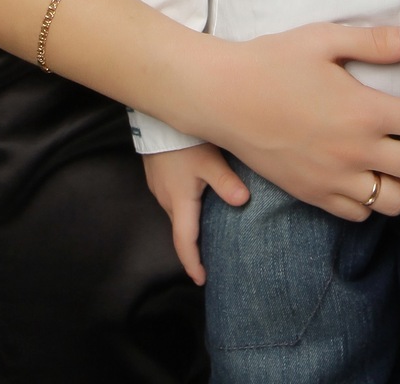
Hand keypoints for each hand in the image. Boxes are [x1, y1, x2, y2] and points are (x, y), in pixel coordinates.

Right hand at [142, 144, 248, 284]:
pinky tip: (197, 199)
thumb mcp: (208, 161)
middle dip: (193, 246)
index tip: (202, 279)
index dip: (193, 264)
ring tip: (207, 231)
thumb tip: (243, 201)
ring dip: (189, 226)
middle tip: (209, 257)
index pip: (184, 243)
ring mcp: (159, 187)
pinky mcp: (158, 176)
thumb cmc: (182, 141)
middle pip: (180, 230)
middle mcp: (166, 200)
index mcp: (179, 203)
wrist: (156, 119)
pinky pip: (173, 200)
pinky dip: (185, 208)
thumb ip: (226, 182)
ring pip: (176, 214)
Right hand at [198, 21, 399, 221]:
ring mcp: (334, 180)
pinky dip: (374, 201)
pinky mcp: (313, 195)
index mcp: (364, 112)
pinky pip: (359, 214)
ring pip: (396, 201)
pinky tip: (373, 177)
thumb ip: (378, 41)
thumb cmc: (273, 61)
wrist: (222, 97)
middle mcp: (355, 153)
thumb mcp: (326, 39)